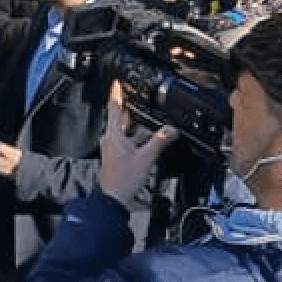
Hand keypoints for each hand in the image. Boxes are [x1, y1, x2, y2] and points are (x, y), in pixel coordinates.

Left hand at [99, 88, 174, 205]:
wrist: (113, 199)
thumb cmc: (123, 180)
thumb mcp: (146, 158)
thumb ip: (160, 142)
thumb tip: (171, 129)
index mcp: (114, 135)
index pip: (114, 108)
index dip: (117, 93)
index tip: (117, 82)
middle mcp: (110, 139)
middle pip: (119, 116)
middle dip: (128, 105)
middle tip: (135, 94)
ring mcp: (112, 147)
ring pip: (122, 128)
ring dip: (131, 119)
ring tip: (142, 111)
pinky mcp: (115, 155)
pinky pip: (124, 137)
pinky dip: (133, 132)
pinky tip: (142, 134)